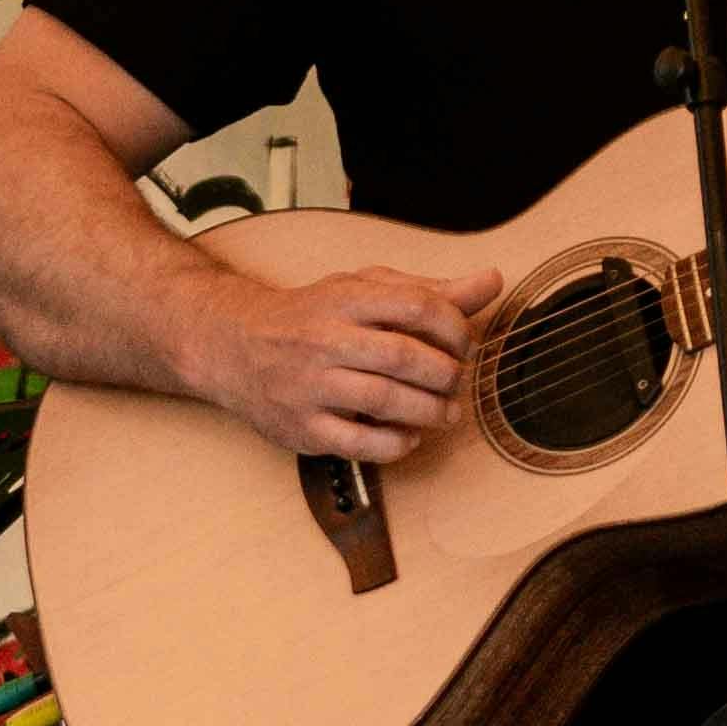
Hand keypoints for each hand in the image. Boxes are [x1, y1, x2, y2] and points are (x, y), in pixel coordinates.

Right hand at [204, 263, 476, 467]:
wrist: (234, 346)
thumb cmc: (313, 316)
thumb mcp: (364, 290)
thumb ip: (429, 291)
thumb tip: (492, 282)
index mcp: (345, 298)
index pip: (415, 306)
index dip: (454, 327)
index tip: (465, 343)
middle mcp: (326, 339)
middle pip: (404, 357)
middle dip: (446, 373)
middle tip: (458, 381)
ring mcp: (311, 385)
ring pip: (384, 401)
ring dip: (429, 411)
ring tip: (445, 413)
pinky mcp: (302, 426)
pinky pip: (358, 443)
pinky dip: (395, 444)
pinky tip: (409, 436)